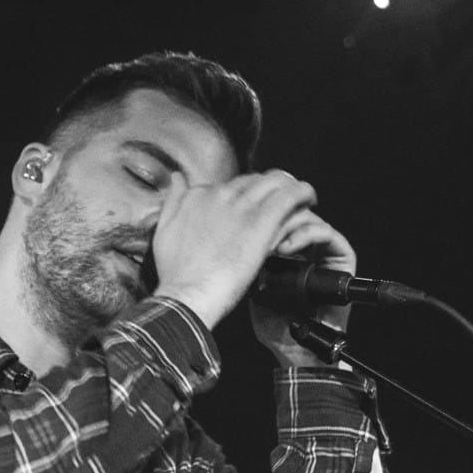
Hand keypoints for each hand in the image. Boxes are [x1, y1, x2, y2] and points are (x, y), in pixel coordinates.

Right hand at [151, 169, 317, 328]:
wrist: (188, 293)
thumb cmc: (176, 272)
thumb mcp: (164, 229)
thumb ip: (173, 200)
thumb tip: (178, 179)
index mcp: (199, 196)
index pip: (231, 185)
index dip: (245, 195)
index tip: (252, 209)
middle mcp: (220, 194)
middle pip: (254, 179)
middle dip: (270, 188)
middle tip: (281, 203)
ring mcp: (242, 206)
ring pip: (275, 180)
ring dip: (289, 187)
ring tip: (300, 199)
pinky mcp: (261, 221)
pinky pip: (289, 195)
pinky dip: (303, 193)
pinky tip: (309, 199)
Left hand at [250, 209, 357, 366]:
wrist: (297, 350)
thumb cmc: (276, 325)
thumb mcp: (254, 287)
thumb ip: (252, 262)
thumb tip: (241, 234)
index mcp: (289, 253)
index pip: (278, 220)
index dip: (262, 218)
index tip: (242, 227)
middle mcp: (309, 250)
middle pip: (294, 214)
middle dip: (274, 219)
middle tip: (256, 231)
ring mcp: (326, 253)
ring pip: (310, 220)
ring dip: (288, 226)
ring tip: (271, 243)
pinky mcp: (343, 258)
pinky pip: (328, 234)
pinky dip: (307, 234)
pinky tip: (286, 248)